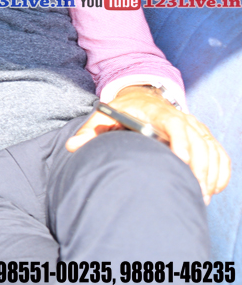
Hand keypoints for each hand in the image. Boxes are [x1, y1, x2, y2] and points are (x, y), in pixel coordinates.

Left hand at [66, 86, 230, 203]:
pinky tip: (214, 187)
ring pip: (211, 147)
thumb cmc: (120, 109)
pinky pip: (217, 151)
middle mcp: (179, 116)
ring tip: (202, 196)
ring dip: (211, 172)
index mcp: (156, 112)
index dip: (180, 143)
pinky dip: (220, 169)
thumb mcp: (102, 115)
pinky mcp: (200, 134)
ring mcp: (192, 125)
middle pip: (198, 140)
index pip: (175, 124)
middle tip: (194, 192)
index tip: (180, 163)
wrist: (139, 95)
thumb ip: (89, 131)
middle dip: (199, 166)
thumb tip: (71, 147)